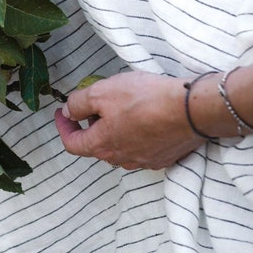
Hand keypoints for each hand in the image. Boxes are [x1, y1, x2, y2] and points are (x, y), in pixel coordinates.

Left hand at [54, 70, 201, 171]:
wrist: (191, 110)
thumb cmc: (145, 99)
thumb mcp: (102, 92)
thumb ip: (79, 103)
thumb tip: (69, 111)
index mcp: (102, 146)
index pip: (72, 144)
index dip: (63, 127)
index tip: (62, 113)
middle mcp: (121, 159)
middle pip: (96, 145)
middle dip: (90, 125)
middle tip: (94, 104)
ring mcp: (144, 161)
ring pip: (119, 147)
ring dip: (113, 130)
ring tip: (121, 107)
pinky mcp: (164, 157)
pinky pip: (141, 147)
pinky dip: (135, 133)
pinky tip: (144, 116)